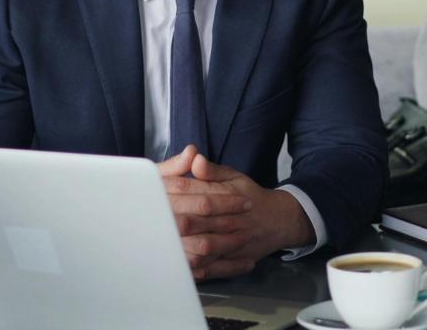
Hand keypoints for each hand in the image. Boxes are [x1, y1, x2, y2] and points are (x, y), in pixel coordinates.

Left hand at [158, 146, 314, 279]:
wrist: (279, 220)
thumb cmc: (250, 196)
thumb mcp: (233, 176)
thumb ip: (211, 170)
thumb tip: (193, 157)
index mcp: (227, 192)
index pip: (192, 190)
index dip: (170, 193)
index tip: (152, 194)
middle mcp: (231, 217)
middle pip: (194, 221)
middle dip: (170, 222)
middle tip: (147, 222)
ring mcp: (234, 241)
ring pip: (203, 247)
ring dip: (181, 247)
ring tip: (159, 245)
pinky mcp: (234, 259)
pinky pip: (213, 267)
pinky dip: (195, 268)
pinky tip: (180, 265)